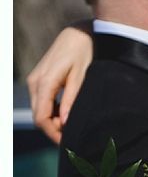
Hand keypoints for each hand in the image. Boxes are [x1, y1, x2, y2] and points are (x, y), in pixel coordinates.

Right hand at [26, 23, 93, 143]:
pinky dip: (51, 112)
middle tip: (73, 137)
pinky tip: (67, 115)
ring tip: (72, 126)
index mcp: (44, 83)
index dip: (53, 133)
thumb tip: (65, 122)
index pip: (42, 117)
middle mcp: (35, 82)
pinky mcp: (39, 79)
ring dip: (52, 121)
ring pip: (38, 110)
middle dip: (53, 130)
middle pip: (38, 116)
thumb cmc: (84, 52)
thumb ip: (72, 99)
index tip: (68, 142)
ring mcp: (35, 80)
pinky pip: (41, 101)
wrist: (79, 33)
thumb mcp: (82, 77)